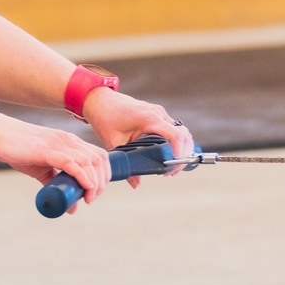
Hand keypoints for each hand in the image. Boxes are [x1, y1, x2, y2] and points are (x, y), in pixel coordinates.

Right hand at [0, 118, 112, 207]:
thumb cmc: (19, 150)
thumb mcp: (42, 169)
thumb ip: (56, 185)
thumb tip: (71, 208)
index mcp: (70, 142)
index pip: (99, 156)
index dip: (104, 174)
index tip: (97, 191)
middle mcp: (68, 141)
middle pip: (99, 159)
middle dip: (102, 181)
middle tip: (92, 198)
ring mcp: (59, 144)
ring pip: (89, 162)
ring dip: (94, 182)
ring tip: (88, 198)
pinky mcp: (47, 150)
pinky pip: (71, 163)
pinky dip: (82, 176)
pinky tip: (85, 188)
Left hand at [82, 89, 196, 184]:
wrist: (101, 100)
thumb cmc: (106, 117)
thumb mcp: (114, 143)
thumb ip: (127, 163)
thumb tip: (136, 184)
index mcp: (149, 119)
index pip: (176, 136)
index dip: (179, 153)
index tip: (172, 167)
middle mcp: (158, 114)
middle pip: (184, 135)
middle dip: (183, 155)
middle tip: (171, 171)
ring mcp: (160, 113)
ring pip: (182, 131)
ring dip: (182, 149)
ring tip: (171, 166)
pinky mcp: (158, 115)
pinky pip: (174, 129)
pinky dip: (176, 142)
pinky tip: (168, 155)